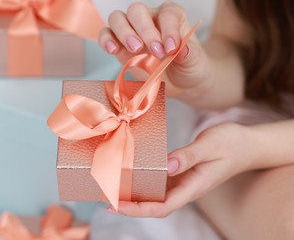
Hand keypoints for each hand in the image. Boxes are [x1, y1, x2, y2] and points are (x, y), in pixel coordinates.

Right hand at [98, 1, 209, 96]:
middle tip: (155, 51)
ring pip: (118, 18)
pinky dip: (106, 40)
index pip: (167, 14)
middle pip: (137, 10)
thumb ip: (188, 53)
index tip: (172, 48)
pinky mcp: (119, 44)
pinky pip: (106, 35)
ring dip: (124, 32)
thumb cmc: (187, 65)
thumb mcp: (194, 61)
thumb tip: (181, 50)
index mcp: (171, 15)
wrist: (179, 82)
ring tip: (135, 49)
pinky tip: (112, 50)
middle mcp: (149, 17)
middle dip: (144, 30)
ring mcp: (131, 30)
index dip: (168, 29)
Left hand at [109, 122, 253, 216]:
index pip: (163, 206)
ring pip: (155, 194)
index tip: (117, 204)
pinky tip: (131, 174)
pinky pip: (160, 181)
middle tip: (105, 196)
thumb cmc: (232, 144)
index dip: (138, 209)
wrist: (248, 144)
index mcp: (194, 186)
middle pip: (155, 204)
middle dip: (130, 204)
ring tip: (112, 187)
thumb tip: (166, 166)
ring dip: (134, 194)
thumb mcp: (211, 145)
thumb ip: (188, 156)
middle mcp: (187, 188)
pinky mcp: (182, 172)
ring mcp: (184, 181)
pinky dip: (144, 180)